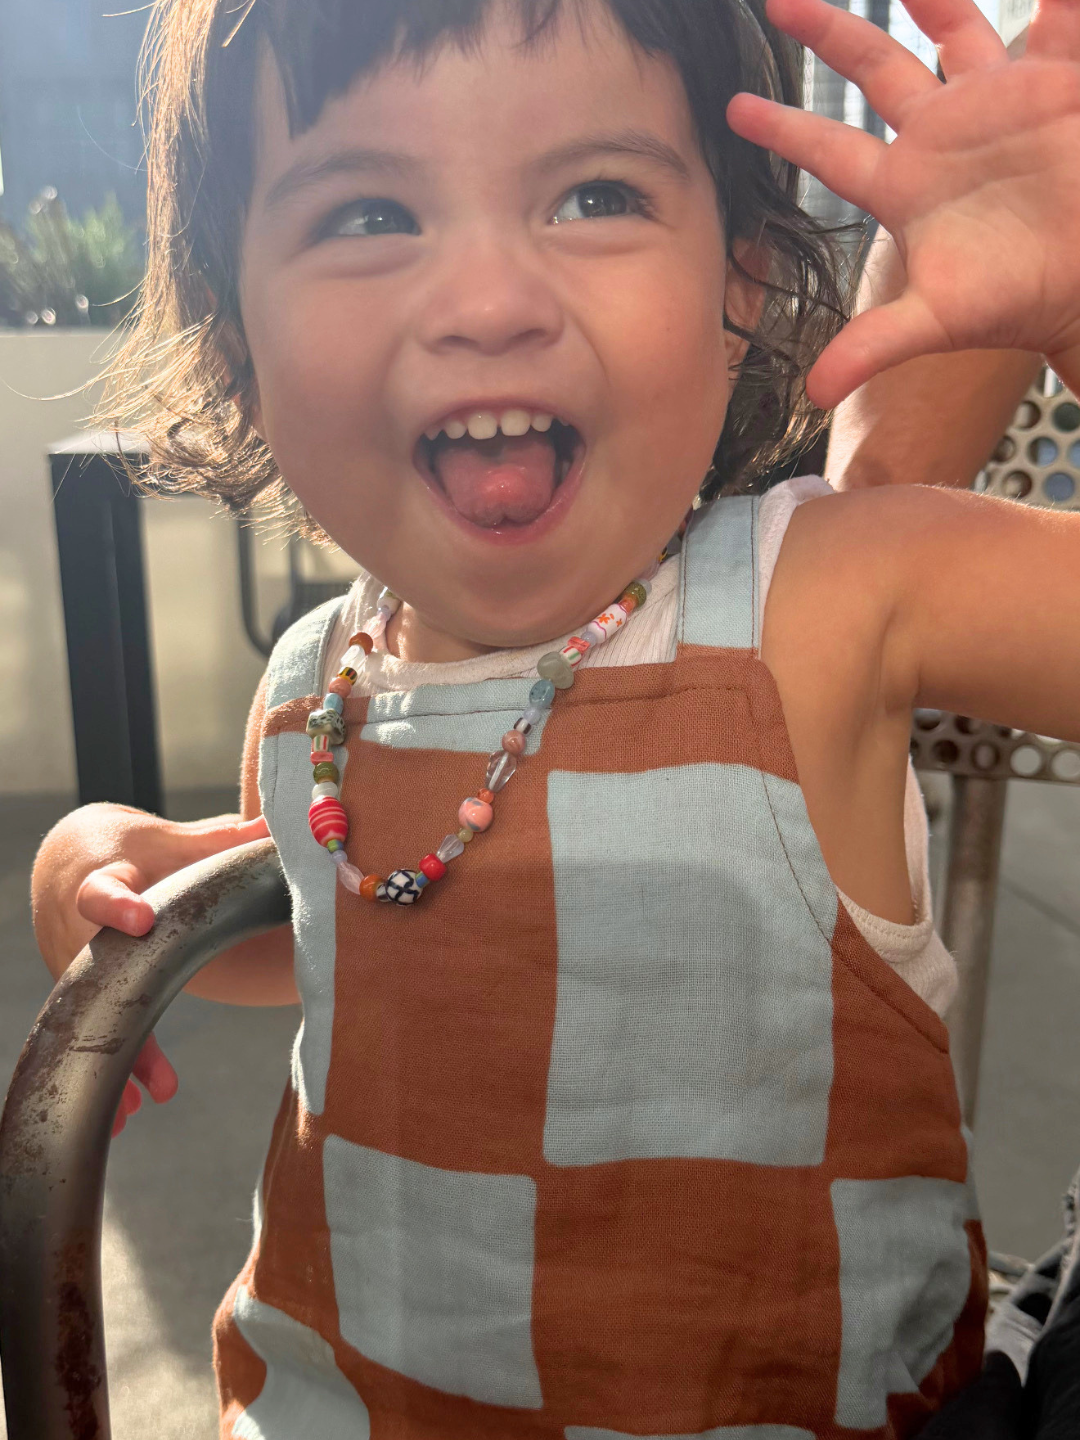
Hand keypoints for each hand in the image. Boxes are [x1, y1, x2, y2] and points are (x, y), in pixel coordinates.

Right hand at [31, 804, 269, 1134]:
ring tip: (136, 1104)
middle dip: (119, 1012)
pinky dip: (107, 1070)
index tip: (141, 920)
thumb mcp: (173, 839)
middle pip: (97, 971)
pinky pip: (89, 1032)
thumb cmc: (135, 850)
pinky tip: (125, 1113)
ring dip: (113, 1059)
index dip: (118, 904)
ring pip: (87, 1014)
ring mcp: (75, 965)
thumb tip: (274, 831)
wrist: (74, 862)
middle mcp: (78, 927)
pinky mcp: (78, 993)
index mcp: (101, 878)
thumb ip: (220, 842)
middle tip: (146, 1051)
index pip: (102, 889)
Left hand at [727, 0, 1079, 406]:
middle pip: (872, 69)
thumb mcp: (938, 320)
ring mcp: (995, 103)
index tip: (733, 110)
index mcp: (906, 184)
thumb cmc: (1016, 301)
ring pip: (951, 26)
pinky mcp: (1052, 85)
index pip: (829, 149)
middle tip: (779, 0)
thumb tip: (815, 394)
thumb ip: (873, 346)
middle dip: (829, 32)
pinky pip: (1050, 23)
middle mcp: (941, 135)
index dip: (783, 130)